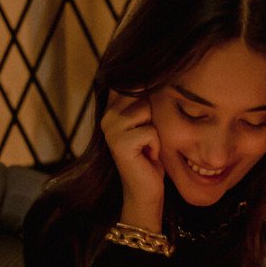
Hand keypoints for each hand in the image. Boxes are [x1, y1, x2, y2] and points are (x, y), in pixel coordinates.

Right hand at [103, 89, 165, 231]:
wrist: (145, 191)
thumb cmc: (151, 156)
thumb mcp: (150, 123)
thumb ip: (147, 101)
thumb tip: (157, 75)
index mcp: (113, 107)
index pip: (134, 82)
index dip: (149, 88)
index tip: (153, 110)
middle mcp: (108, 115)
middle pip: (144, 94)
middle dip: (155, 115)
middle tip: (150, 137)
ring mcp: (111, 128)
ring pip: (147, 110)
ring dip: (156, 130)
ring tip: (149, 146)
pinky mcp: (120, 142)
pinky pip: (151, 131)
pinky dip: (156, 145)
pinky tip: (148, 156)